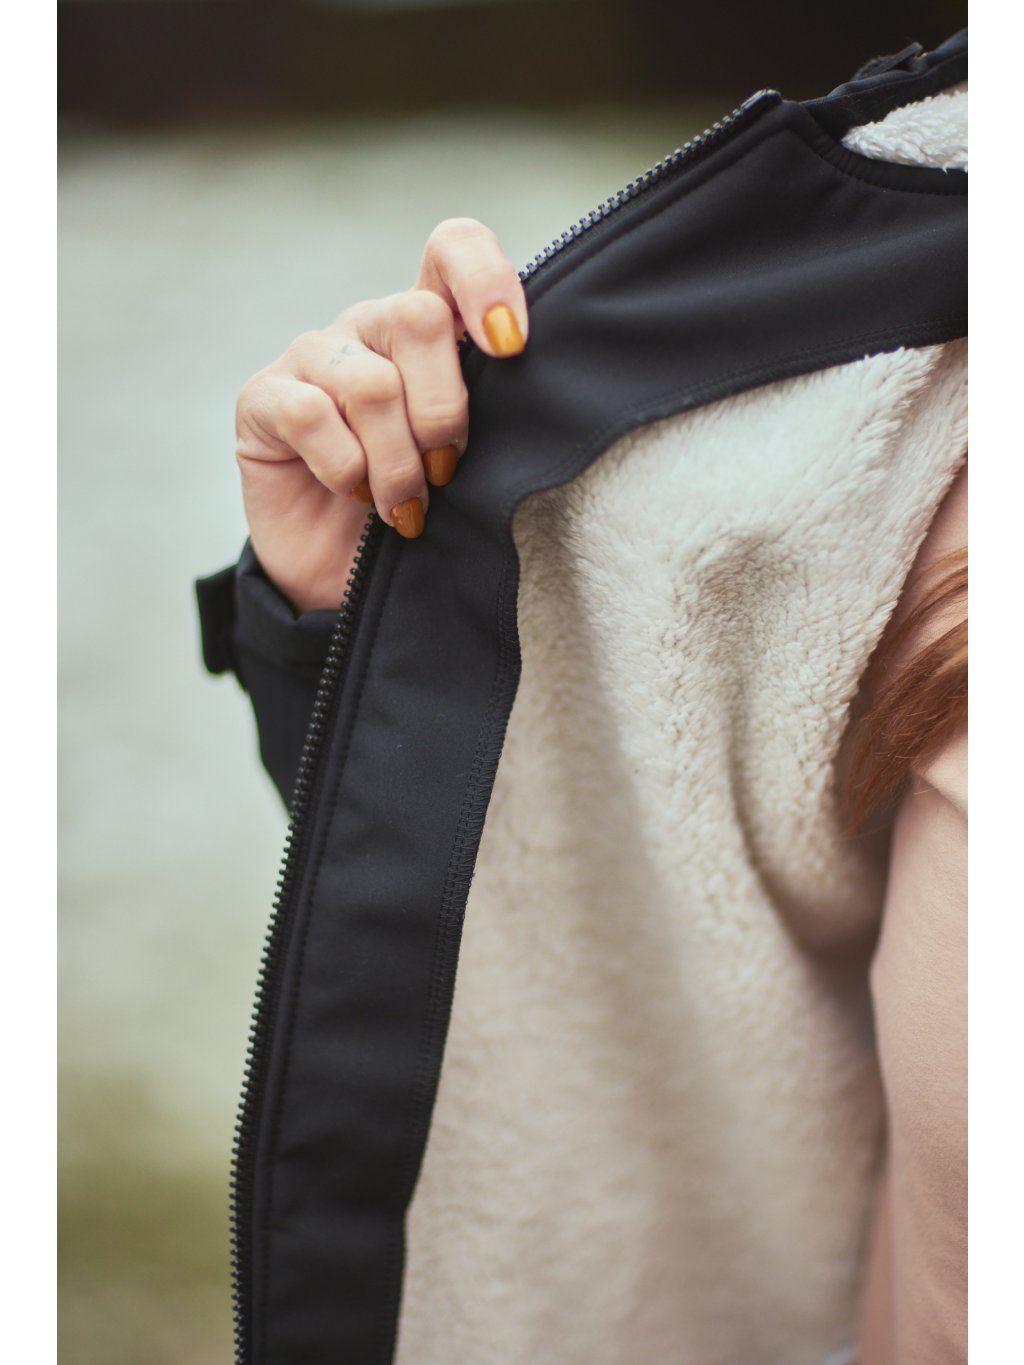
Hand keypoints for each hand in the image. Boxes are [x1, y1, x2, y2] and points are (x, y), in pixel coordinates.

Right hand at [235, 218, 528, 612]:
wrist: (349, 580)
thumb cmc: (418, 510)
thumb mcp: (467, 460)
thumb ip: (488, 410)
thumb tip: (516, 371)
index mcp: (429, 327)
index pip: (453, 249)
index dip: (486, 280)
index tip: (511, 348)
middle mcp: (370, 327)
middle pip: (419, 318)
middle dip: (443, 412)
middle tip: (445, 473)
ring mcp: (313, 356)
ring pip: (372, 383)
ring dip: (397, 462)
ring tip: (405, 508)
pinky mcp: (263, 397)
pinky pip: (312, 416)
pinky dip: (345, 469)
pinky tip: (354, 494)